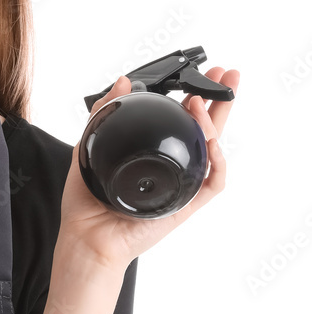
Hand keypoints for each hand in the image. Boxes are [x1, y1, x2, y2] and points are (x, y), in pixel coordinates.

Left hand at [57, 66, 240, 269]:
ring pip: (212, 152)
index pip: (179, 123)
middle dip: (220, 101)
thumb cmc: (86, 204)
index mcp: (151, 156)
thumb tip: (120, 82)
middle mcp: (171, 169)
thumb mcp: (88, 149)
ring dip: (216, 123)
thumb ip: (102, 115)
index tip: (200, 76)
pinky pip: (212, 183)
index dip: (194, 99)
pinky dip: (217, 162)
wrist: (86, 239)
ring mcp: (181, 187)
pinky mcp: (185, 206)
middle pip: (205, 130)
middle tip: (227, 75)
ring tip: (205, 100)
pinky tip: (210, 142)